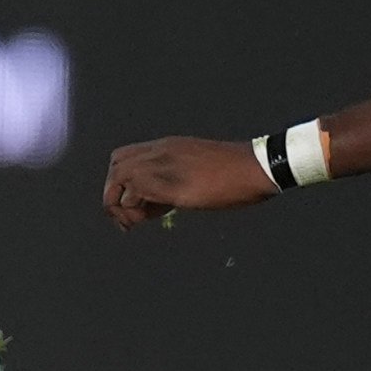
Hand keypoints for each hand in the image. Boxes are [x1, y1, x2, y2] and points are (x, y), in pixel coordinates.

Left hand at [101, 134, 278, 230]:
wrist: (256, 166)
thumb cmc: (237, 172)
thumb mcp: (201, 171)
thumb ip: (180, 179)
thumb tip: (167, 200)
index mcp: (169, 146)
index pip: (129, 156)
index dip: (126, 180)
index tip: (140, 202)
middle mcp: (160, 151)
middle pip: (116, 164)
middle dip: (115, 192)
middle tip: (130, 217)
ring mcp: (162, 165)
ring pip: (117, 178)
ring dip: (119, 204)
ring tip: (134, 223)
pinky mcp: (167, 183)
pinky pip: (132, 194)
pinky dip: (131, 211)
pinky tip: (146, 221)